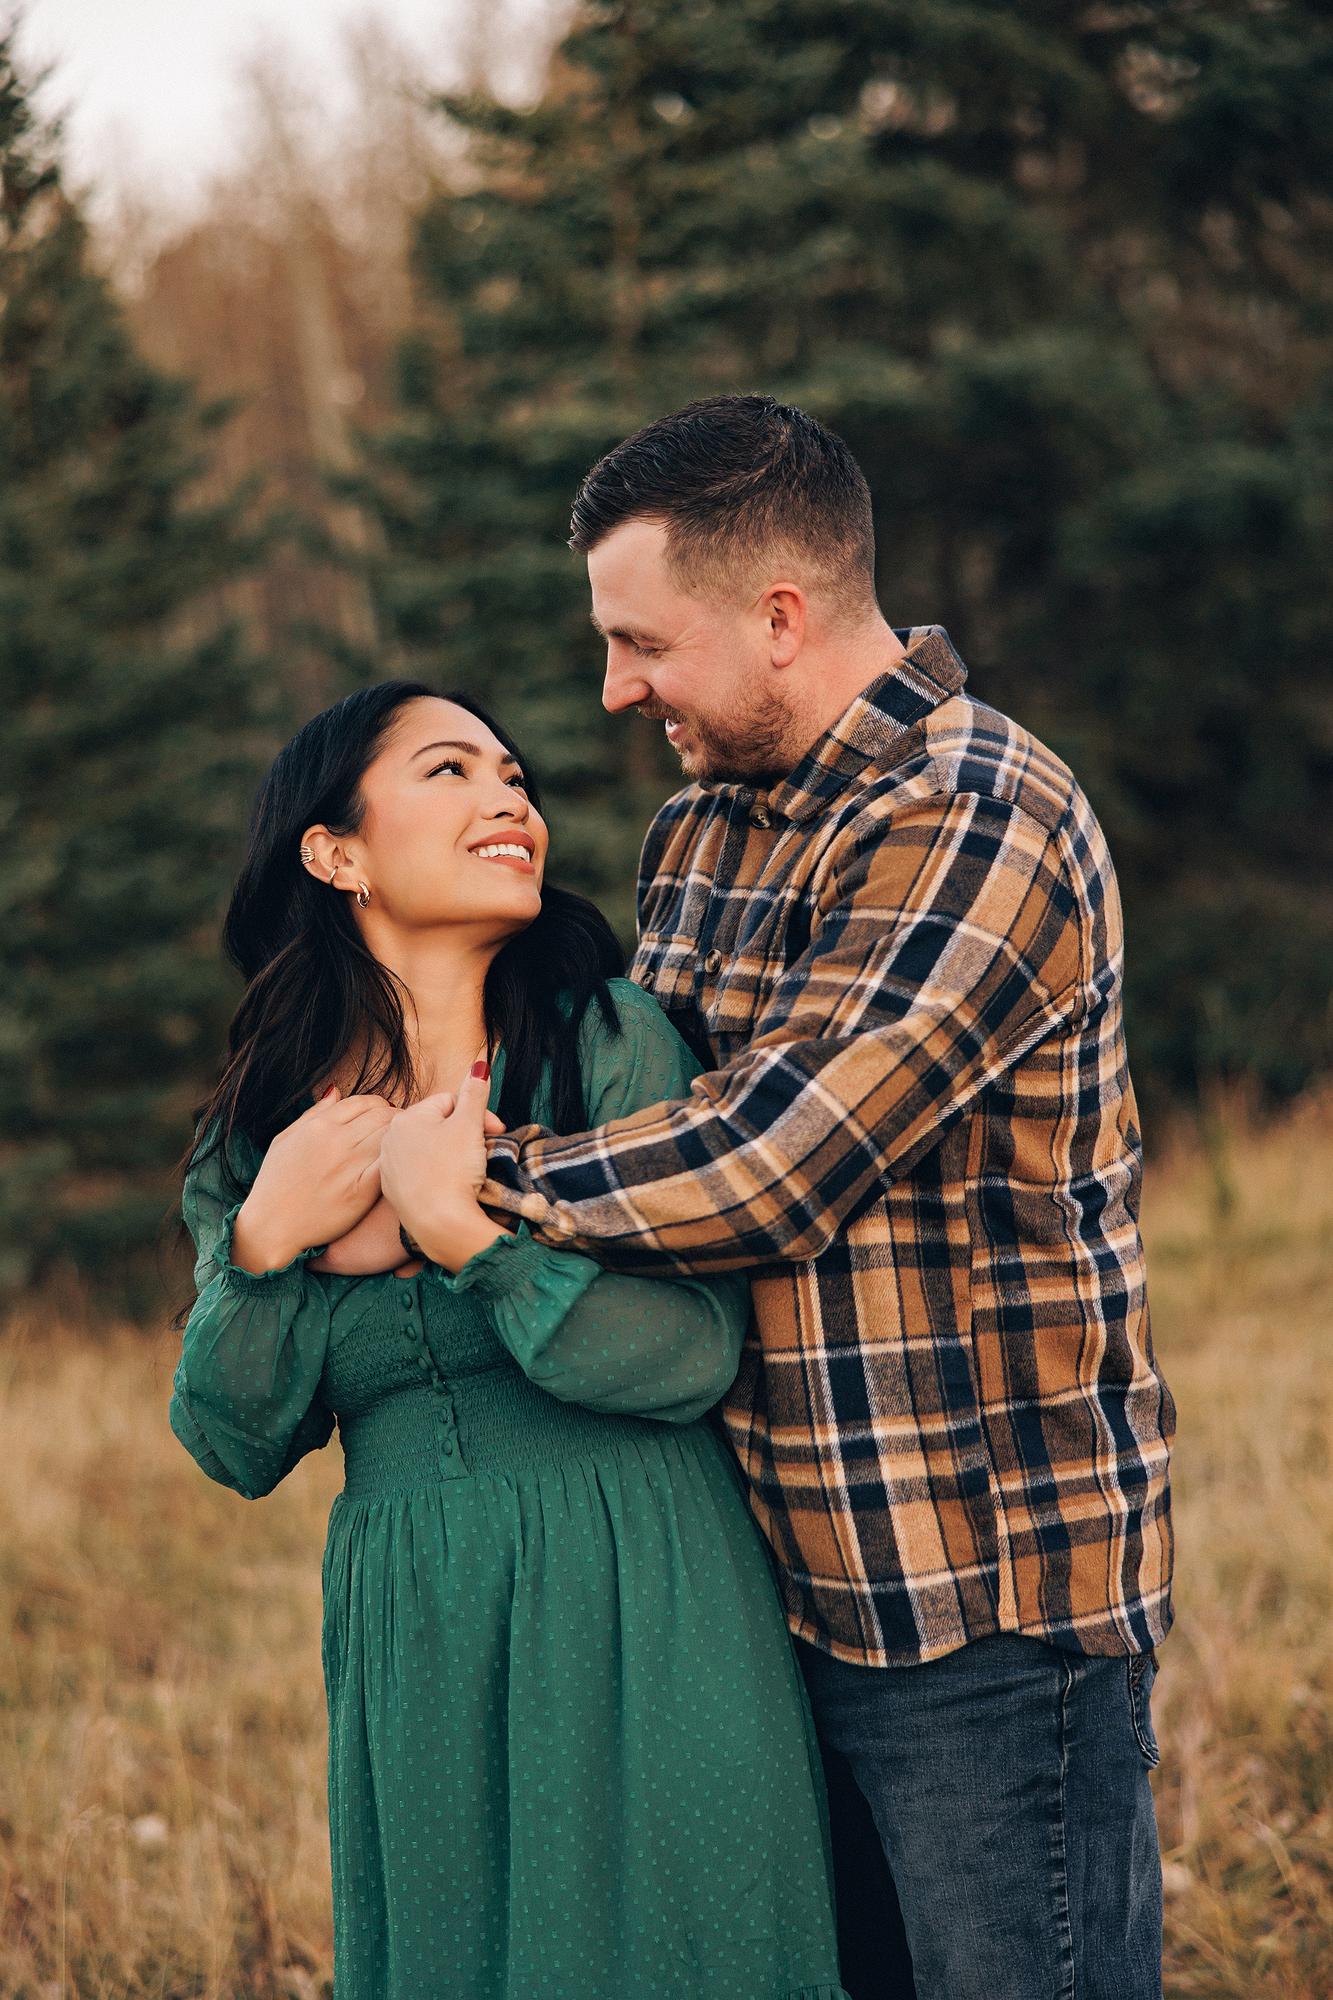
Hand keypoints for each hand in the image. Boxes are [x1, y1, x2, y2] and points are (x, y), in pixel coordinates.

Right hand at [233, 1088, 393, 1271]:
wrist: (270, 1227)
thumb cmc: (274, 1185)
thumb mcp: (284, 1141)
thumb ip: (312, 1114)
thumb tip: (335, 1091)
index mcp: (318, 1126)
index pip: (363, 1102)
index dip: (379, 1106)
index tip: (383, 1117)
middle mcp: (334, 1141)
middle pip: (382, 1114)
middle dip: (394, 1119)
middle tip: (398, 1132)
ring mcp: (349, 1165)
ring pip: (389, 1136)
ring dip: (399, 1139)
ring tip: (400, 1148)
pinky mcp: (361, 1190)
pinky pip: (389, 1164)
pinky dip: (397, 1160)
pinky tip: (396, 1167)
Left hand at [379, 1067, 509, 1271]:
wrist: (439, 1223)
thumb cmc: (453, 1170)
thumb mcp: (470, 1125)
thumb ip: (475, 1091)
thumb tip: (479, 1062)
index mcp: (406, 1116)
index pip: (449, 1103)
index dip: (477, 1115)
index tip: (496, 1131)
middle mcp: (390, 1138)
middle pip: (437, 1126)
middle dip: (464, 1135)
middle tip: (484, 1151)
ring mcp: (388, 1167)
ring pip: (427, 1150)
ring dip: (450, 1155)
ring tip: (468, 1170)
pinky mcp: (392, 1193)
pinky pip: (419, 1174)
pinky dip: (435, 1176)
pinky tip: (448, 1186)